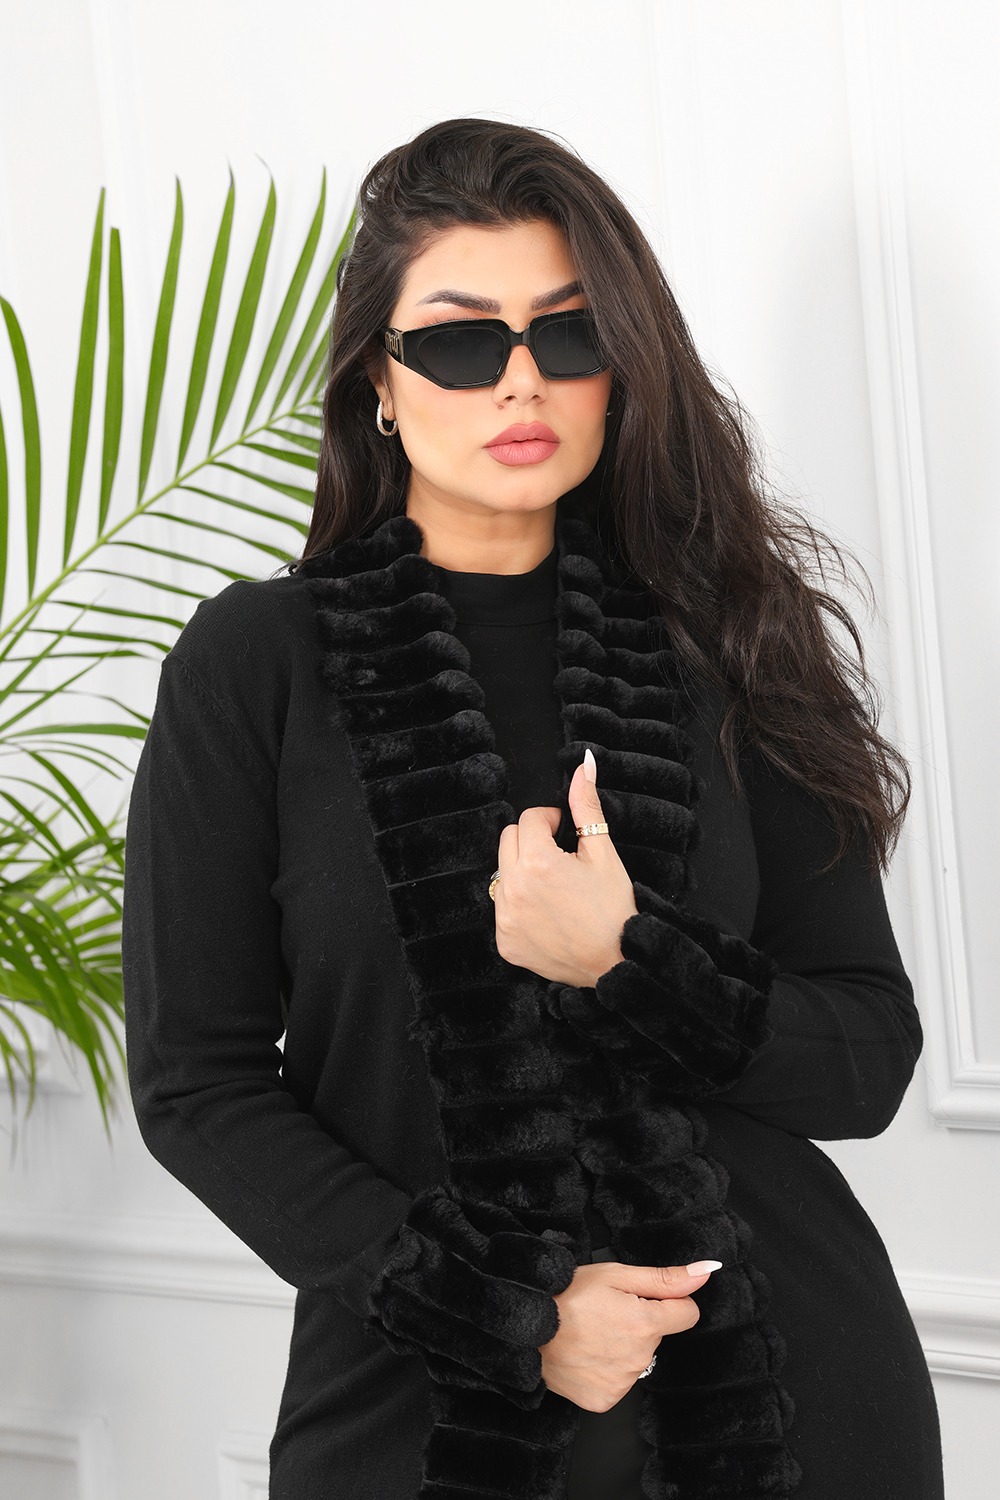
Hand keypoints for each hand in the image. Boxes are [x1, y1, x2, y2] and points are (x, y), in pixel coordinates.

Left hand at [493, 750, 638, 986]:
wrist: (617, 962)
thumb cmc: (614, 908)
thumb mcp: (603, 853)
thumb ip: (587, 808)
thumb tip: (583, 766)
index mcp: (537, 863)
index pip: (530, 818)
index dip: (552, 820)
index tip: (566, 834)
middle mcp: (513, 889)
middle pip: (509, 839)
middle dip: (533, 840)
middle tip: (561, 858)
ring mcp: (505, 918)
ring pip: (502, 873)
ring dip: (523, 872)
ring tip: (555, 887)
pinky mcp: (505, 941)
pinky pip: (502, 908)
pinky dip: (520, 905)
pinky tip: (548, 913)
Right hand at [539, 1260, 716, 1410]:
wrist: (526, 1328)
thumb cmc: (566, 1296)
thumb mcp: (615, 1274)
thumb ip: (665, 1278)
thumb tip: (707, 1272)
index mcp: (645, 1324)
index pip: (686, 1314)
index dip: (667, 1302)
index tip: (642, 1299)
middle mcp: (638, 1358)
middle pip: (657, 1336)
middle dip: (639, 1322)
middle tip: (606, 1313)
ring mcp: (622, 1383)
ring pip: (638, 1359)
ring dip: (622, 1346)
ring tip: (592, 1333)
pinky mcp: (604, 1401)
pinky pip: (619, 1382)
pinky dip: (607, 1369)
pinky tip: (587, 1354)